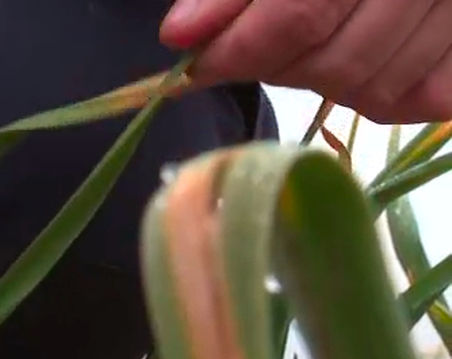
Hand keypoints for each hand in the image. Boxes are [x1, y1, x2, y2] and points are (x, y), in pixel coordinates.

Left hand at [161, 0, 451, 123]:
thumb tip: (180, 36)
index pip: (301, 14)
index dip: (239, 49)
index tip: (196, 64)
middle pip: (337, 62)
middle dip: (275, 68)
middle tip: (249, 51)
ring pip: (376, 90)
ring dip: (321, 83)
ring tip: (304, 48)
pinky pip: (421, 100)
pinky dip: (379, 94)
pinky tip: (355, 62)